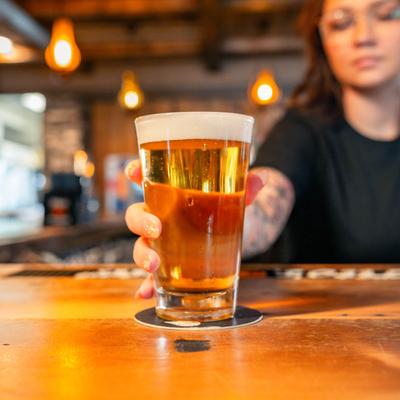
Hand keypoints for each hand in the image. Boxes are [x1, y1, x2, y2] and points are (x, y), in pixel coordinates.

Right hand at [125, 159, 266, 297]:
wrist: (234, 233)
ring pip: (141, 246)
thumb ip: (245, 187)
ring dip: (142, 256)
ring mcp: (163, 242)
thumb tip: (261, 178)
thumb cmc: (226, 208)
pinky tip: (147, 293)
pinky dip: (148, 284)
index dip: (135, 173)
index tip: (133, 172)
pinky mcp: (171, 263)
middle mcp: (161, 216)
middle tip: (156, 228)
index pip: (147, 178)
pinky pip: (153, 274)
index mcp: (171, 193)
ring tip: (153, 265)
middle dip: (140, 221)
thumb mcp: (236, 197)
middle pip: (137, 215)